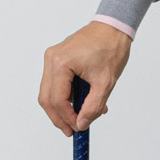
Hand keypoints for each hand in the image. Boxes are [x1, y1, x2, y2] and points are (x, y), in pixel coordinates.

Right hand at [39, 21, 132, 135]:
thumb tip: (82, 123)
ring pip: (49, 92)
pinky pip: (56, 82)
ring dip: (63, 107)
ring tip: (81, 117)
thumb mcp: (105, 83)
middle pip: (47, 98)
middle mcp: (52, 59)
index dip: (67, 118)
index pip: (57, 100)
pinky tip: (82, 102)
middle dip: (59, 117)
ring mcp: (52, 58)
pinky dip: (66, 95)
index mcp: (61, 64)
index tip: (79, 128)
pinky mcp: (57, 58)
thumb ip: (93, 107)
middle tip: (72, 130)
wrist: (113, 28)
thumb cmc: (110, 48)